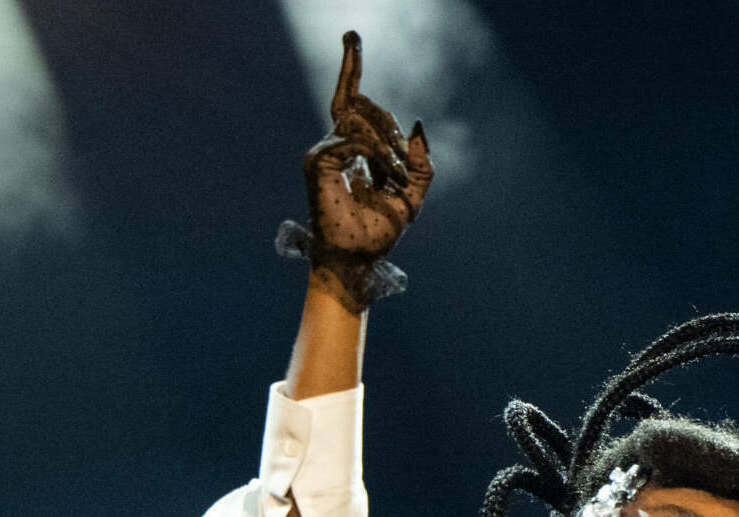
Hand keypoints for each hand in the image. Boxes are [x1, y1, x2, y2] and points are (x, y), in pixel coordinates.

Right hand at [299, 32, 431, 278]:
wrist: (360, 259)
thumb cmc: (380, 231)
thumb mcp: (413, 194)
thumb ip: (421, 163)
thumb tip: (419, 126)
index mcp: (353, 149)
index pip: (349, 99)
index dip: (350, 67)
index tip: (351, 36)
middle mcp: (335, 145)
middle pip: (362, 105)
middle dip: (390, 129)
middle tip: (399, 171)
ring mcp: (323, 151)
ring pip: (361, 120)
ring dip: (390, 149)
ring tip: (396, 180)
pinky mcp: (317, 160)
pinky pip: (356, 140)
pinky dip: (379, 157)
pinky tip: (387, 178)